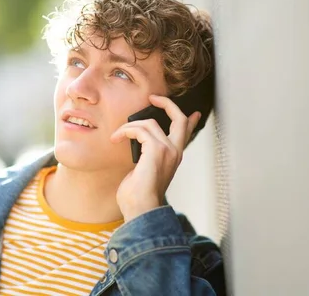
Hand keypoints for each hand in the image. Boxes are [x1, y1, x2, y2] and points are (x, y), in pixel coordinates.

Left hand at [110, 95, 200, 221]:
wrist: (140, 211)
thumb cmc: (138, 196)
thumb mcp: (143, 170)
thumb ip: (146, 156)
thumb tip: (139, 147)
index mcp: (174, 157)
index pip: (186, 133)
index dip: (189, 120)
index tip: (192, 113)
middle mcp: (175, 152)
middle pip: (179, 118)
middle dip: (166, 104)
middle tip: (153, 98)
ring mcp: (168, 150)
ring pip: (149, 122)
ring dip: (128, 126)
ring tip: (116, 136)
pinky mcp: (157, 150)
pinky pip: (139, 129)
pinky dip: (125, 131)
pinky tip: (116, 139)